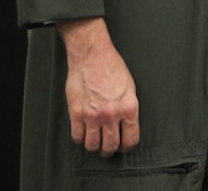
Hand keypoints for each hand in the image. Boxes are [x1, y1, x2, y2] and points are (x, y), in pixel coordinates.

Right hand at [57, 17, 139, 156]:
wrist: (92, 55)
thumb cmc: (112, 67)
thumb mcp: (129, 87)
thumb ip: (128, 108)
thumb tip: (126, 125)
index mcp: (128, 107)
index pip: (131, 139)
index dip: (127, 146)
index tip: (124, 146)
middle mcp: (111, 114)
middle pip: (110, 146)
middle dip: (110, 150)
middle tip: (108, 147)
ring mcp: (92, 115)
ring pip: (92, 145)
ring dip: (94, 145)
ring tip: (96, 140)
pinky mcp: (76, 113)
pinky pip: (77, 137)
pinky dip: (80, 138)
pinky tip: (84, 132)